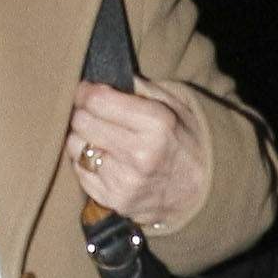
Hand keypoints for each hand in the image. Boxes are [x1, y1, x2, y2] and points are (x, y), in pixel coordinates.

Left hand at [66, 80, 207, 231]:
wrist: (202, 191)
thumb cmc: (185, 142)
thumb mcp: (176, 106)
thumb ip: (142, 88)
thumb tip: (106, 77)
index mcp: (156, 124)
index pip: (97, 101)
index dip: (86, 92)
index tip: (87, 91)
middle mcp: (139, 155)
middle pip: (81, 122)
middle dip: (83, 113)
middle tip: (93, 113)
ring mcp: (125, 181)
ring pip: (75, 147)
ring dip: (82, 138)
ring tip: (100, 137)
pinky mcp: (115, 200)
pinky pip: (80, 172)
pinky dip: (86, 162)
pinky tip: (104, 159)